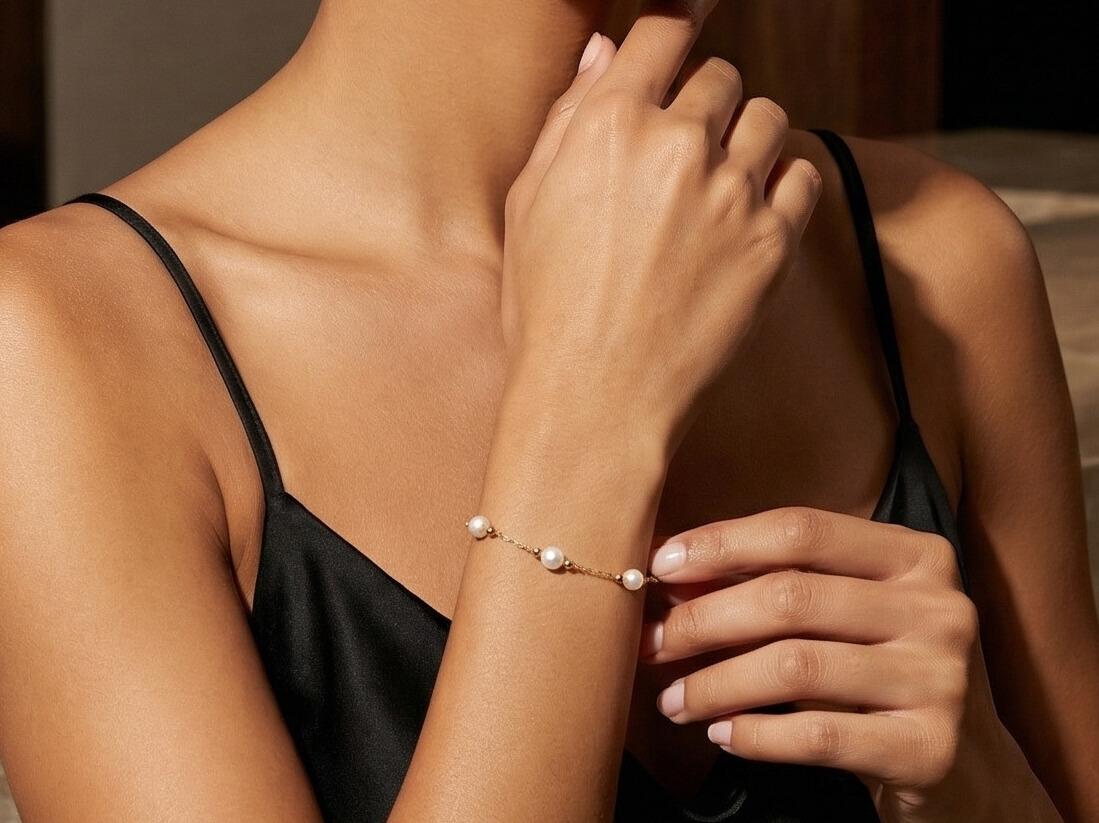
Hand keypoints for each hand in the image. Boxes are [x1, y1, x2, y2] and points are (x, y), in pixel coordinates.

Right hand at [501, 8, 820, 448]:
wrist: (596, 396)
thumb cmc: (547, 307)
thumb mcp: (529, 204)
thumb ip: (570, 118)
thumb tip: (604, 53)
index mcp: (610, 126)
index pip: (663, 33)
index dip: (677, 23)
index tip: (689, 24)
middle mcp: (678, 146)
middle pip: (720, 76)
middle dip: (703, 102)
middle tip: (685, 149)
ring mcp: (732, 193)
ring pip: (768, 118)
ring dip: (746, 137)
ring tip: (718, 183)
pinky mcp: (773, 242)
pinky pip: (802, 174)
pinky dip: (781, 182)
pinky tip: (749, 210)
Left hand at [639, 507, 1059, 821]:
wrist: (956, 759)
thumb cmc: (875, 663)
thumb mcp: (838, 609)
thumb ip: (772, 580)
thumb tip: (672, 571)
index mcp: (915, 555)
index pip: (801, 531)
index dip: (723, 543)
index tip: (660, 566)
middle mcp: (938, 608)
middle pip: (791, 597)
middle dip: (703, 620)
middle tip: (653, 644)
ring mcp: (940, 679)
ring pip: (796, 667)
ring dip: (715, 684)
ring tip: (673, 699)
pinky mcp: (929, 747)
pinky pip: (818, 736)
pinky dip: (755, 735)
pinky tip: (720, 733)